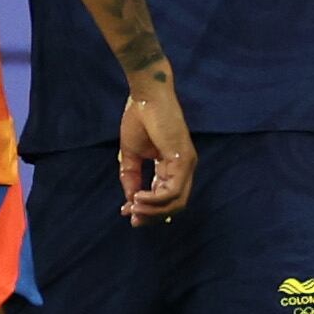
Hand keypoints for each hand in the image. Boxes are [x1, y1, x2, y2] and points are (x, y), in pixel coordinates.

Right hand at [118, 79, 194, 224]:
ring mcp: (186, 165)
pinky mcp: (183, 160)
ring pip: (176, 203)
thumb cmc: (139, 119)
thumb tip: (130, 200)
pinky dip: (155, 199)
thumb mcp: (131, 154)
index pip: (165, 197)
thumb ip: (131, 177)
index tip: (127, 212)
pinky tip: (138, 197)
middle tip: (132, 217)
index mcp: (171, 166)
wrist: (145, 96)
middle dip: (152, 216)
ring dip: (153, 210)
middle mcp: (183, 168)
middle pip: (174, 205)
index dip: (148, 209)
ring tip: (133, 207)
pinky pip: (173, 191)